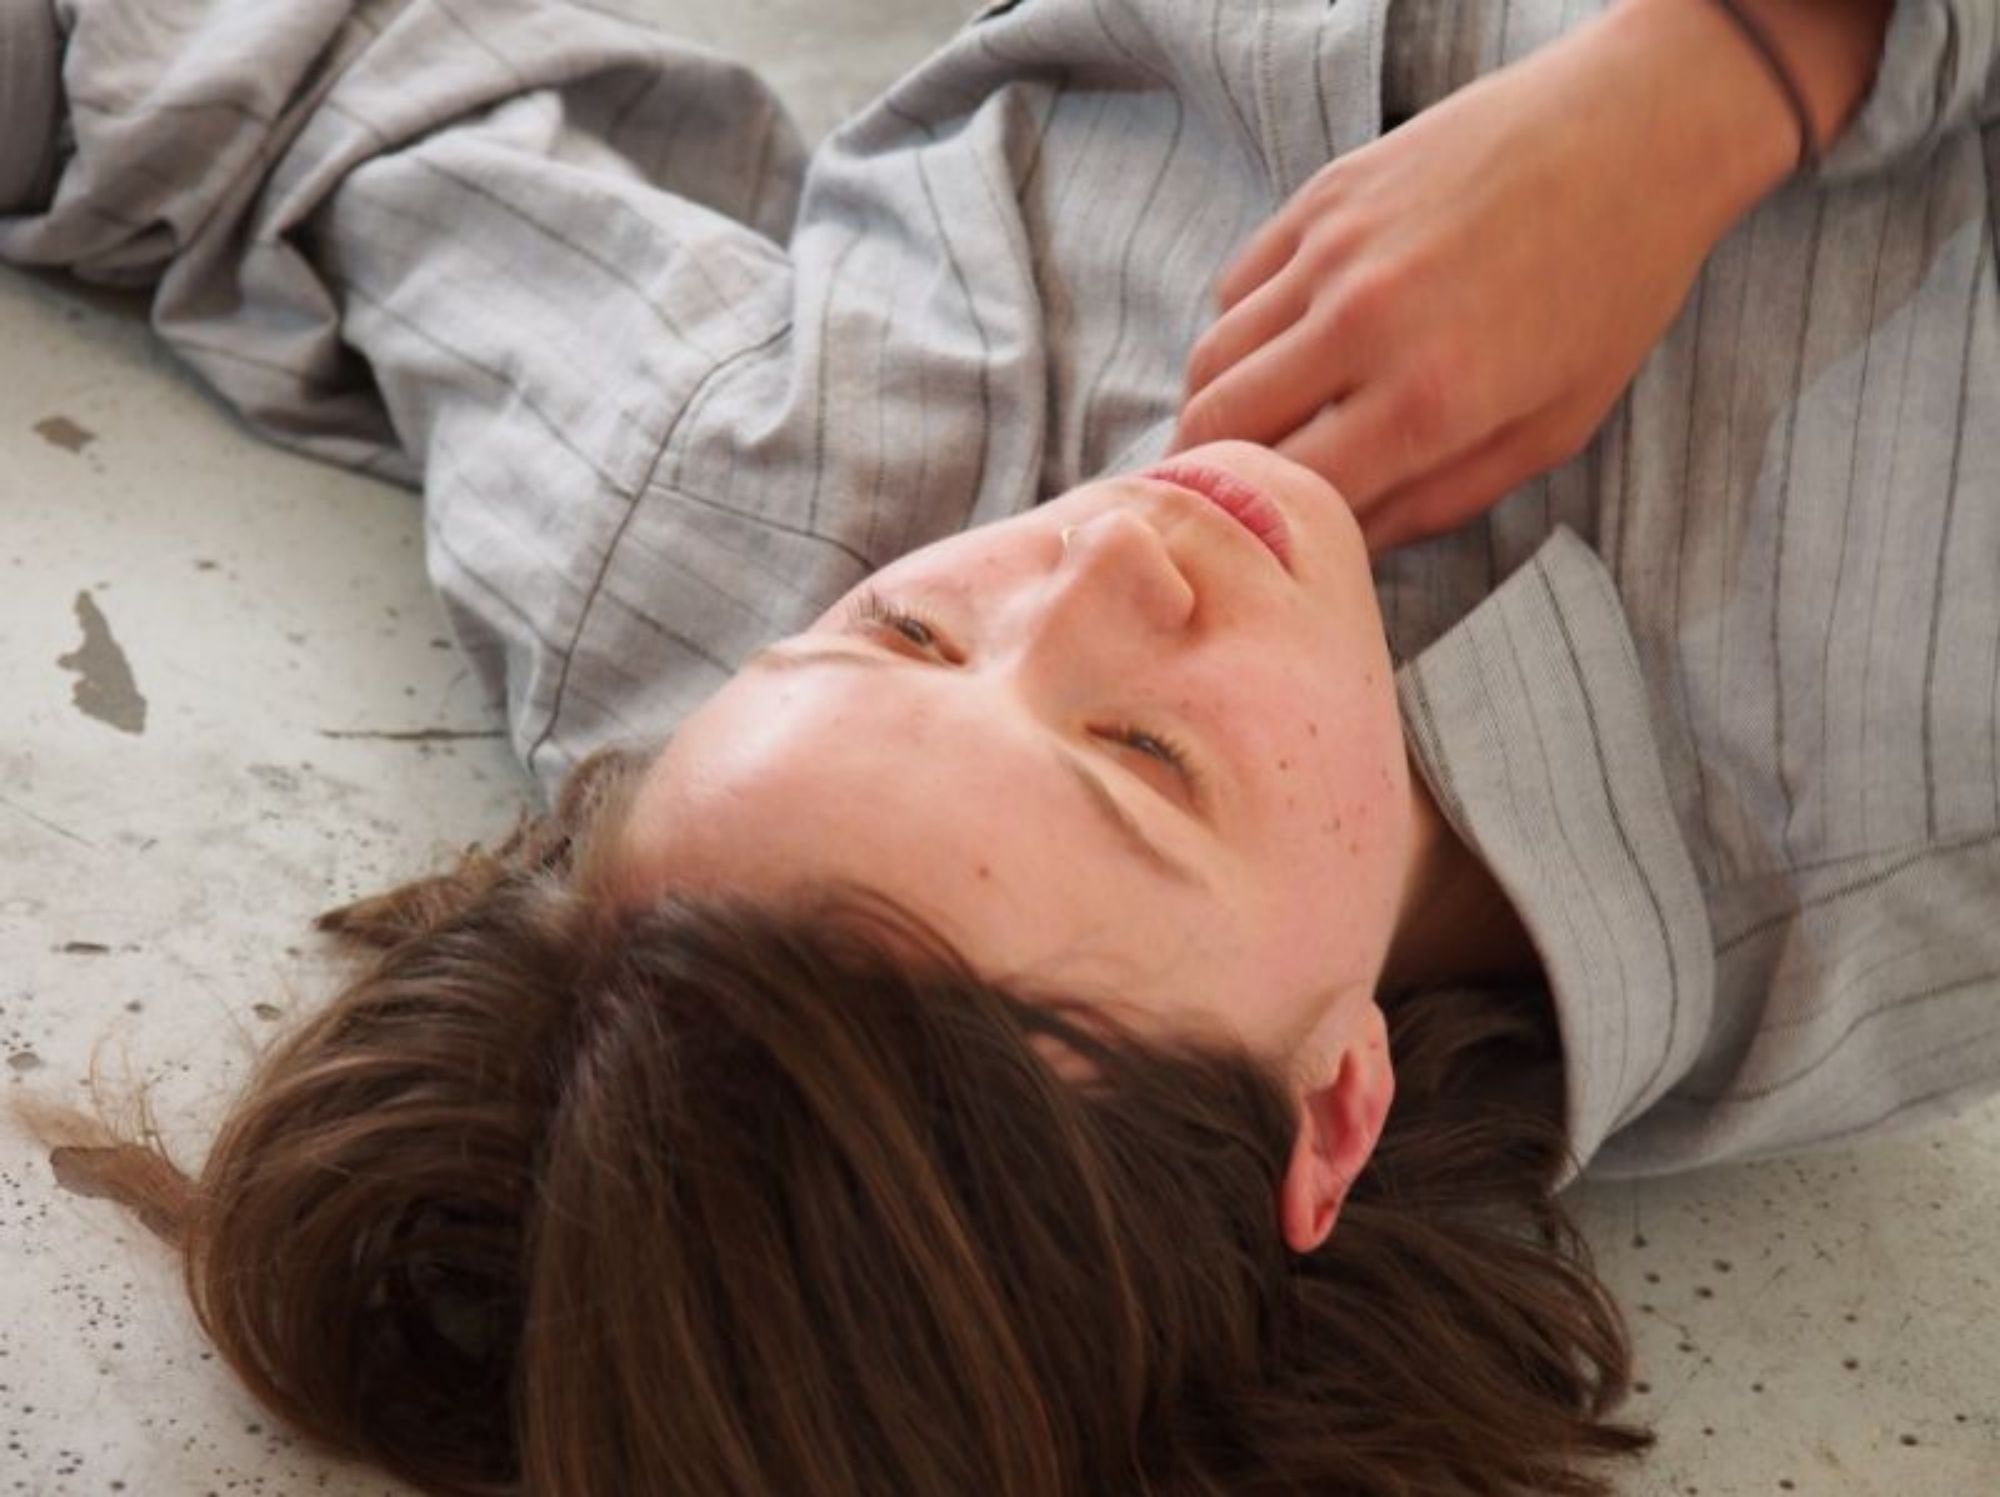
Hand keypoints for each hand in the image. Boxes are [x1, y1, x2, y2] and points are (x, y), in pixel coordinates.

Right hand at [1172, 0, 1796, 553]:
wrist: (1636, 132)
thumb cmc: (1607, 293)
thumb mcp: (1547, 431)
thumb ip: (1436, 503)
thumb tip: (1343, 544)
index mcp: (1429, 399)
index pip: (1284, 491)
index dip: (1264, 528)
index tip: (1268, 539)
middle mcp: (1364, 322)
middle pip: (1217, 427)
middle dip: (1216, 472)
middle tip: (1237, 493)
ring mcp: (1333, 251)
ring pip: (1209, 358)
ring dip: (1217, 405)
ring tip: (1254, 427)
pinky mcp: (1321, 198)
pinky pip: (1234, 290)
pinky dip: (1240, 334)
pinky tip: (1284, 348)